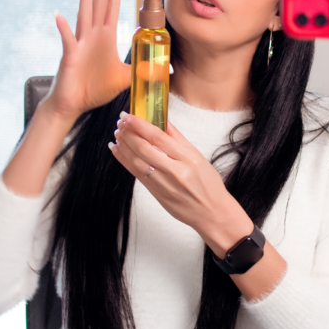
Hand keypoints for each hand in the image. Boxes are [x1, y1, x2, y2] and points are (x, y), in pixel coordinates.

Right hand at [41, 0, 131, 123]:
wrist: (74, 105)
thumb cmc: (94, 89)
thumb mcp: (124, 77)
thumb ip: (141, 69)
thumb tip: (165, 69)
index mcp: (105, 38)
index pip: (112, 7)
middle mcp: (92, 36)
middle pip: (100, 4)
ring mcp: (80, 44)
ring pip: (85, 15)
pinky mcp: (70, 56)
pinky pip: (68, 40)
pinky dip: (64, 28)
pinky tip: (60, 15)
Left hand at [108, 113, 253, 257]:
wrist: (211, 213)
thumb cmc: (208, 184)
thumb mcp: (198, 157)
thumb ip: (178, 138)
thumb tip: (163, 120)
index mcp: (187, 159)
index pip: (158, 137)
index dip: (140, 125)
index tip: (129, 116)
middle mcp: (174, 171)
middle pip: (144, 149)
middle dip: (128, 133)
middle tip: (121, 122)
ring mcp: (163, 184)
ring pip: (136, 161)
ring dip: (123, 146)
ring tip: (117, 133)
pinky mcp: (156, 194)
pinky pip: (136, 174)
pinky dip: (124, 160)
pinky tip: (117, 150)